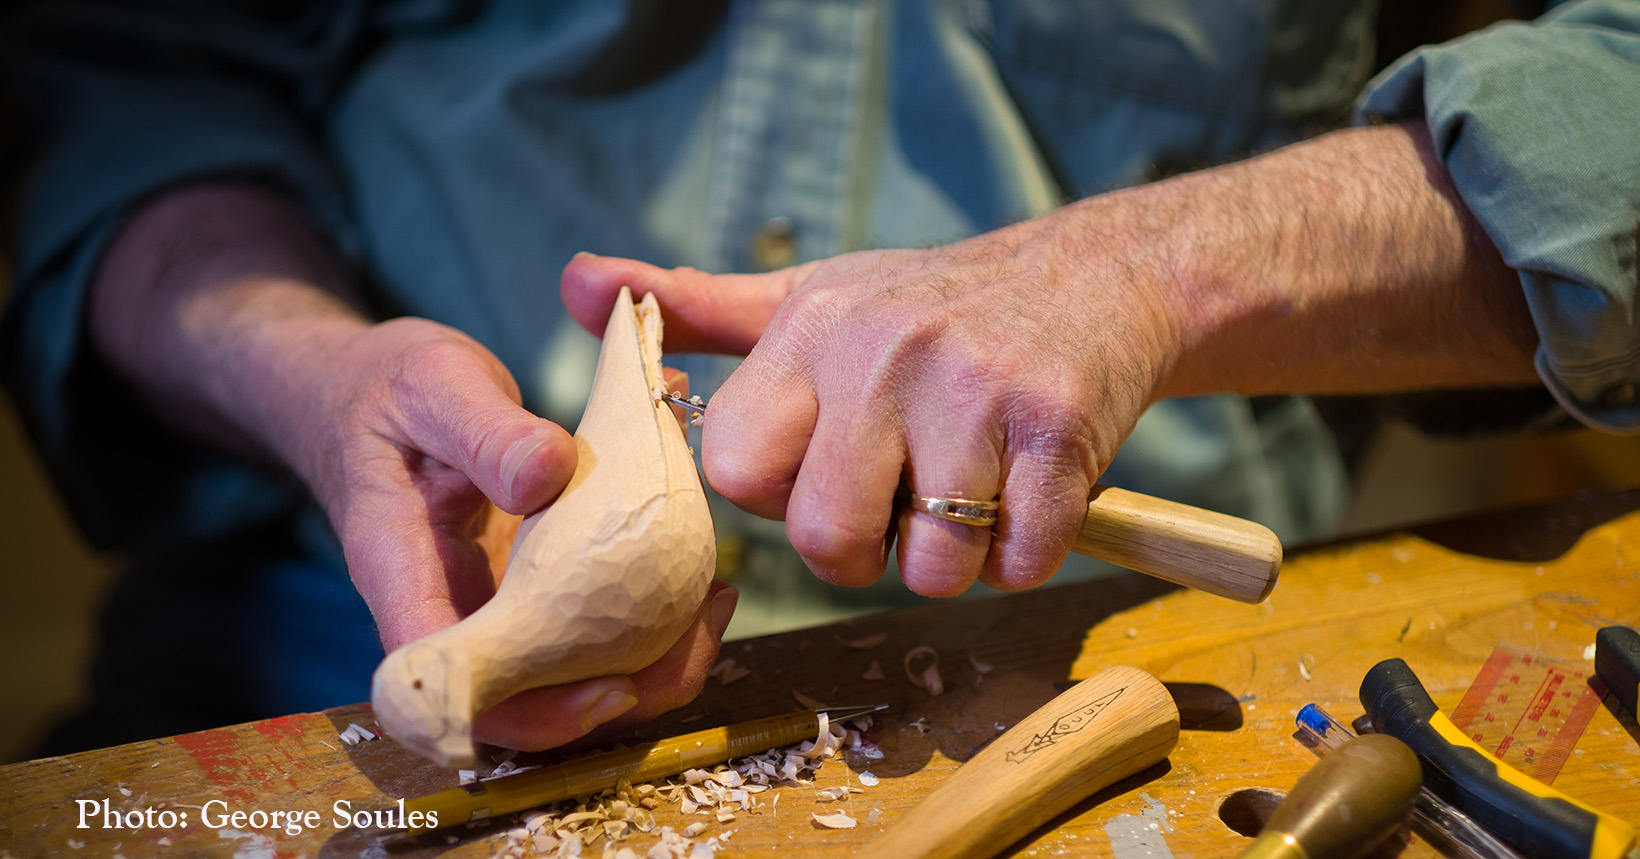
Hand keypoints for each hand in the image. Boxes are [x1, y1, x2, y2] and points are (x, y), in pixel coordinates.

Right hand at [90, 182, 736, 751]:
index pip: (452, 685)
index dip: (528, 713)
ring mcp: (490, 604)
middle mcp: (449, 610)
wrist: (358, 388)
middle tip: (698, 637)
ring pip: (564, 673)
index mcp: (404, 576)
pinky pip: (582, 626)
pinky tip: (695, 574)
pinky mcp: (526, 587)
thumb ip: (486, 431)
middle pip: (525, 701)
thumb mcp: (433, 387)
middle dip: (616, 694)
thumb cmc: (385, 388)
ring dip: (644, 660)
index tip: (605, 688)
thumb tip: (546, 474)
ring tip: (712, 603)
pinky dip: (643, 615)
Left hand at [563, 124, 1539, 600]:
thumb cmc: (931, 307)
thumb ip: (695, 311)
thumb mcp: (809, 296)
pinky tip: (1028, 493)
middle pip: (826, 540)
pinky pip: (1019, 561)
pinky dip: (1025, 553)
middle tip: (900, 504)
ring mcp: (973, 387)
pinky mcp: (1056, 424)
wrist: (1094, 278)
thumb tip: (575, 285)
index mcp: (808, 329)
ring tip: (970, 492)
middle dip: (864, 551)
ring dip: (951, 558)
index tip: (823, 473)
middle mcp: (881, 351)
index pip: (735, 471)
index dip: (778, 498)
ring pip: (928, 566)